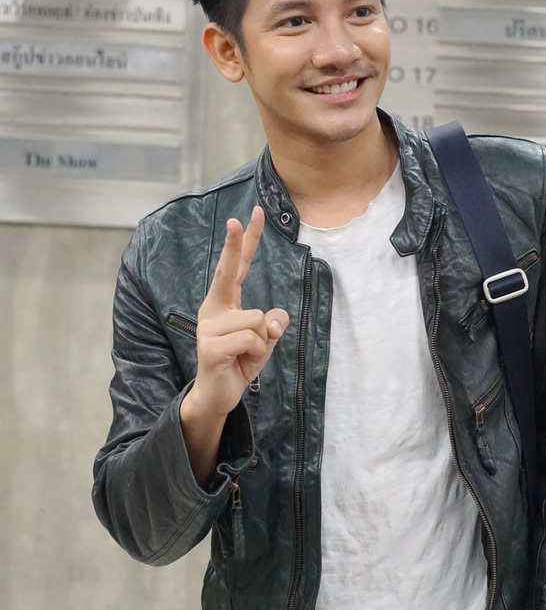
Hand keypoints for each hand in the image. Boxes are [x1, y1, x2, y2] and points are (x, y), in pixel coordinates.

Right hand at [186, 207, 288, 421]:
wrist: (218, 395)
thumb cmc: (240, 361)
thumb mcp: (264, 340)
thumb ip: (273, 324)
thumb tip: (273, 323)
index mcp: (223, 303)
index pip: (236, 267)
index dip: (244, 242)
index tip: (251, 215)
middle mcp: (212, 310)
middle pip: (229, 272)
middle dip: (236, 246)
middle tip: (239, 219)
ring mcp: (208, 328)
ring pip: (257, 320)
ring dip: (262, 342)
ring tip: (245, 355)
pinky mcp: (210, 347)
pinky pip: (251, 340)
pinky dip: (256, 354)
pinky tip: (240, 363)